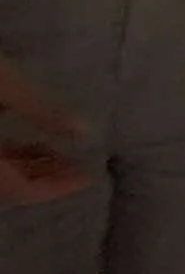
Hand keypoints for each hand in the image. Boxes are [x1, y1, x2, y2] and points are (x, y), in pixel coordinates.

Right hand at [0, 54, 90, 205]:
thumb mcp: (3, 83)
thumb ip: (41, 110)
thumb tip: (83, 131)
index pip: (18, 190)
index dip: (56, 188)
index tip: (87, 177)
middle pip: (8, 188)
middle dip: (46, 178)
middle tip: (79, 166)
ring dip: (28, 168)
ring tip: (60, 153)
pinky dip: (10, 157)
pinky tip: (32, 144)